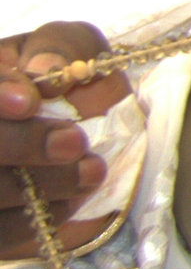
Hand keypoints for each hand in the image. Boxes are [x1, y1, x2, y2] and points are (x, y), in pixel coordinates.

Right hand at [0, 23, 127, 260]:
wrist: (85, 131)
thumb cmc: (69, 81)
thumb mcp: (71, 48)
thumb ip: (59, 45)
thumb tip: (45, 69)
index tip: (28, 102)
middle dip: (21, 145)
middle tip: (74, 142)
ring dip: (39, 186)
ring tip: (91, 172)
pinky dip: (34, 222)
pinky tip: (71, 202)